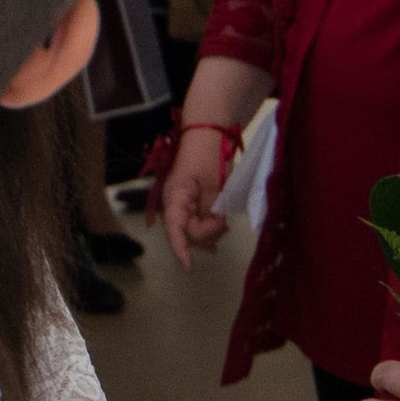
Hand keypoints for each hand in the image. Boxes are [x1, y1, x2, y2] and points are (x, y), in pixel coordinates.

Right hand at [157, 126, 235, 268]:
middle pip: (186, 233)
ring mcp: (181, 204)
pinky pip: (196, 221)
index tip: (189, 267)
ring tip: (225, 225)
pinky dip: (208, 226)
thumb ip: (212, 210)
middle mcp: (174, 204)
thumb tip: (214, 230)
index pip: (174, 229)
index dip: (180, 249)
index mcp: (176, 197)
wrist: (207, 133)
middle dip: (206, 235)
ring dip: (209, 232)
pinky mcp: (190, 202)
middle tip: (225, 225)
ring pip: (192, 230)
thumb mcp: (214, 184)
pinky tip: (219, 228)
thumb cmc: (209, 154)